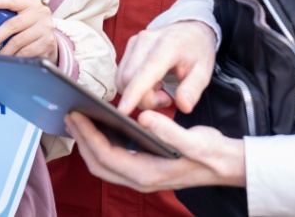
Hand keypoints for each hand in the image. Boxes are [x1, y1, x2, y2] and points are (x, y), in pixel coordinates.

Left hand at [0, 0, 57, 63]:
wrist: (49, 38)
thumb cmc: (29, 25)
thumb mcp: (23, 14)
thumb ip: (9, 13)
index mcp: (31, 3)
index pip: (14, 0)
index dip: (0, 2)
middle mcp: (40, 13)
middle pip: (13, 24)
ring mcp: (45, 28)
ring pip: (18, 41)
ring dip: (4, 51)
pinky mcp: (47, 42)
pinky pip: (25, 52)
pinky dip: (15, 57)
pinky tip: (9, 59)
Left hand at [65, 110, 244, 191]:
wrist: (224, 164)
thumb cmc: (210, 152)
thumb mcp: (195, 140)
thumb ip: (170, 131)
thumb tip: (145, 117)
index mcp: (147, 173)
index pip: (107, 155)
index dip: (88, 136)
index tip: (77, 115)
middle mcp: (140, 179)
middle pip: (98, 163)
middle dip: (81, 140)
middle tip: (70, 116)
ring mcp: (140, 176)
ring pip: (103, 164)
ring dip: (88, 143)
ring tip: (78, 120)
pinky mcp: (142, 169)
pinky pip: (113, 160)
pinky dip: (101, 144)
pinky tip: (100, 127)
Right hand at [116, 21, 216, 114]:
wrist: (192, 31)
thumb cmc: (197, 53)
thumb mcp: (204, 72)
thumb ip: (193, 90)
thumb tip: (183, 106)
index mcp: (168, 46)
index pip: (145, 72)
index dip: (133, 93)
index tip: (123, 111)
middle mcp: (146, 40)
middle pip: (129, 79)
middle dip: (144, 99)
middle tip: (166, 99)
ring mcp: (135, 41)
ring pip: (122, 78)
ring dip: (138, 93)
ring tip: (160, 90)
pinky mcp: (130, 45)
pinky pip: (122, 74)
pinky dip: (133, 85)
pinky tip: (152, 83)